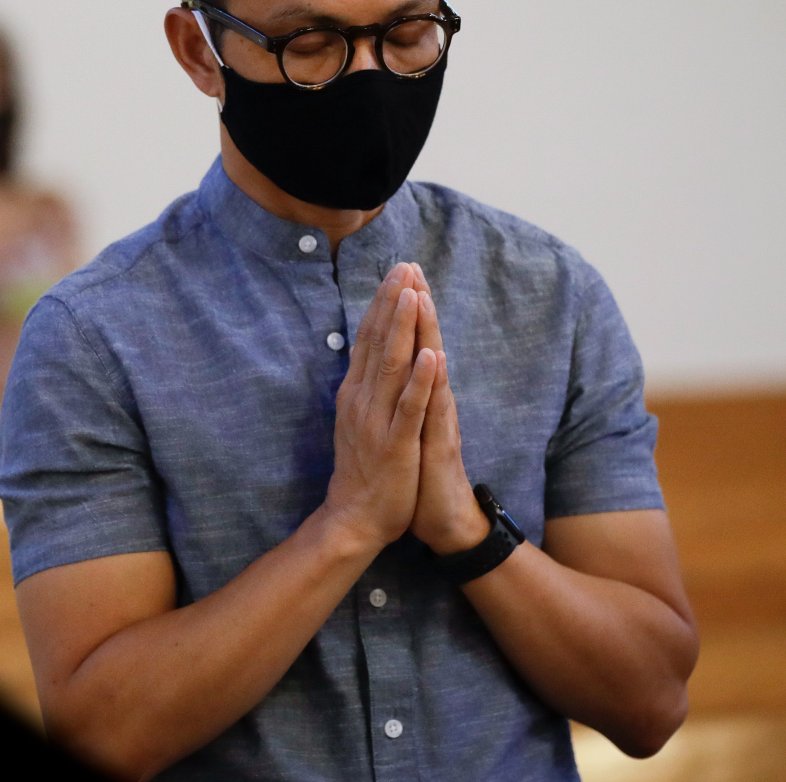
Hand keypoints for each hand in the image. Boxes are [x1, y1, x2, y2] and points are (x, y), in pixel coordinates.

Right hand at [320, 264, 438, 553]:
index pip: (369, 338)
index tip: (397, 272)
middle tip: (405, 266)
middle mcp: (362, 399)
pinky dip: (421, 379)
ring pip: (393, 365)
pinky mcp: (396, 443)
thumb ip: (365, 385)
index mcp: (355, 391)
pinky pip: (410, 407)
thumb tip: (372, 352)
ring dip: (404, 328)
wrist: (353, 518)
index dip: (384, 303)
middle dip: (393, 302)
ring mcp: (378, 420)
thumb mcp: (357, 418)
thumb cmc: (362, 469)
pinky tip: (432, 354)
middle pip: (379, 342)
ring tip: (414, 294)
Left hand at [403, 266, 491, 555]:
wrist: (442, 518)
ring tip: (422, 295)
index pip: (408, 344)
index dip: (401, 310)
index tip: (395, 273)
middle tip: (410, 265)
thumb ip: (403, 396)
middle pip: (423, 345)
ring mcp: (437, 419)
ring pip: (432, 369)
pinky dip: (434, 383)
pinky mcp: (439, 443)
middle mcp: (430, 400)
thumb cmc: (420, 472)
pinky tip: (435, 358)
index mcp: (416, 394)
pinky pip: (435, 410)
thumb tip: (389, 369)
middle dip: (415, 306)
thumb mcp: (404, 426)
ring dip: (427, 332)